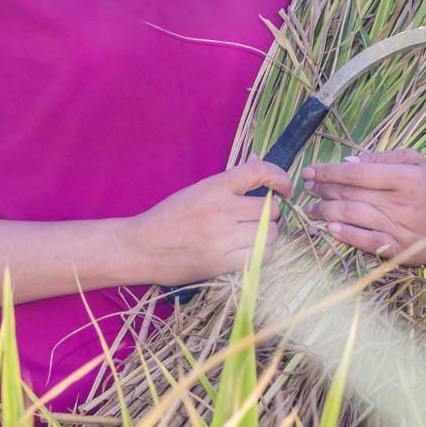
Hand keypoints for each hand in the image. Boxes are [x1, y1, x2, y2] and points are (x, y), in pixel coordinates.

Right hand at [128, 153, 293, 287]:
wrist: (141, 248)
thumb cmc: (169, 218)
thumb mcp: (197, 191)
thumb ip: (230, 183)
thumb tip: (259, 162)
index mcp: (213, 187)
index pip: (259, 171)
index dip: (280, 177)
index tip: (284, 188)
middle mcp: (221, 210)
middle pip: (270, 209)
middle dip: (271, 214)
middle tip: (260, 219)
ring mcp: (222, 238)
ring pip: (271, 234)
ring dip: (269, 235)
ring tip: (256, 236)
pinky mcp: (222, 263)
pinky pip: (261, 257)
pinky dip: (263, 254)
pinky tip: (252, 252)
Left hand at [299, 146, 425, 266]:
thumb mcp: (418, 162)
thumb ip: (384, 158)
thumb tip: (350, 161)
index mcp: (406, 178)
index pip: (358, 173)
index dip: (329, 171)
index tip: (310, 170)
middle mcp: (401, 203)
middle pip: (352, 194)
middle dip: (323, 189)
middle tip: (307, 187)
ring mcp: (400, 228)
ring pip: (354, 217)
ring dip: (327, 211)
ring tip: (310, 208)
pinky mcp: (400, 249)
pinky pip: (368, 242)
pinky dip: (347, 235)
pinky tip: (330, 228)